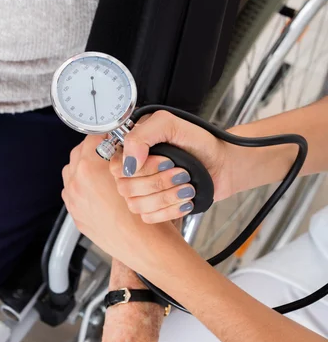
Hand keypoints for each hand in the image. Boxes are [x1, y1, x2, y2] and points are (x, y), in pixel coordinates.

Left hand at [61, 135, 149, 251]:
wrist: (142, 245)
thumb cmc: (143, 213)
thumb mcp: (136, 174)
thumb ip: (120, 156)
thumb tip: (118, 146)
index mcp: (89, 168)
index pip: (92, 138)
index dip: (105, 136)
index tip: (112, 138)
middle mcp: (76, 183)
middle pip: (78, 154)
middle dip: (93, 151)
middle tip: (108, 152)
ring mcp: (73, 201)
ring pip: (72, 173)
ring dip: (84, 168)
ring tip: (102, 172)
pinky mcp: (75, 215)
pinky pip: (72, 193)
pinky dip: (82, 188)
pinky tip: (99, 192)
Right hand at [110, 110, 231, 222]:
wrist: (222, 163)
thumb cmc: (198, 142)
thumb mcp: (170, 124)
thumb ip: (142, 136)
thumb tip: (128, 163)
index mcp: (132, 149)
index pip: (118, 167)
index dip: (143, 168)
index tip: (168, 161)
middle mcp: (134, 170)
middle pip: (126, 188)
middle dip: (160, 182)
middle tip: (183, 172)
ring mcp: (143, 191)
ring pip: (137, 205)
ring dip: (167, 197)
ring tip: (188, 186)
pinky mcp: (154, 208)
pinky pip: (149, 217)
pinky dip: (170, 210)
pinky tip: (185, 200)